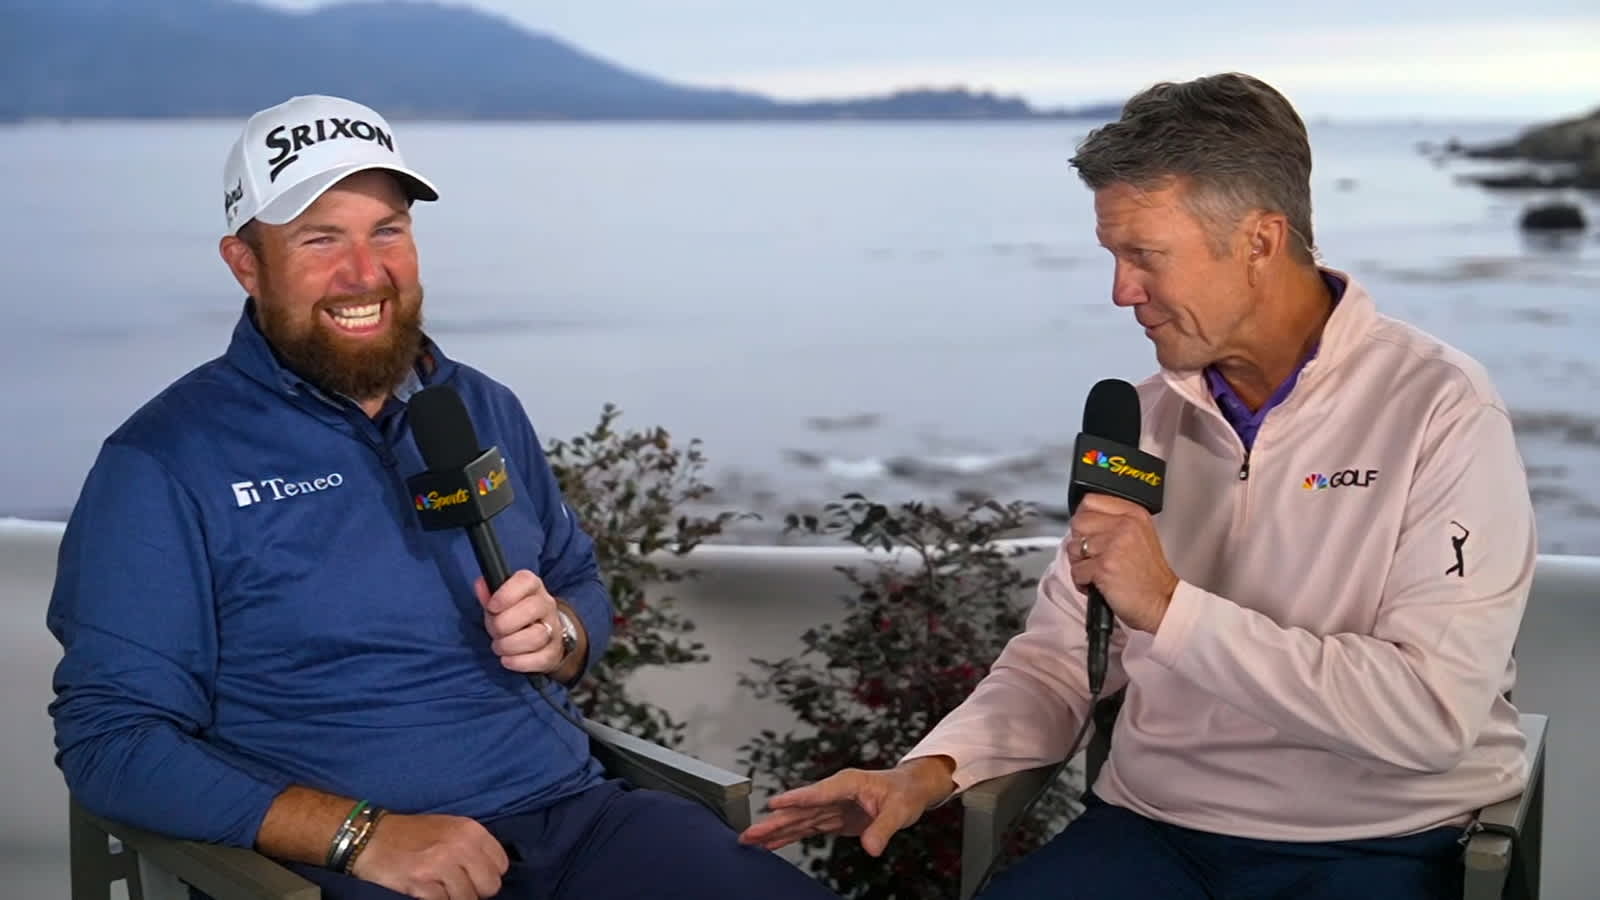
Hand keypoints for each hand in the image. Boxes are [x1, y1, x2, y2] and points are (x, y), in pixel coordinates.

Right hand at [348, 812, 507, 899]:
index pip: (501, 865)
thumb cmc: (411, 834)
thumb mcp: (449, 828)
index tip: (473, 877)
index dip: (488, 875)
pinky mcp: (422, 883)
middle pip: (491, 886)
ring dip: (455, 898)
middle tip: (456, 887)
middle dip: (476, 891)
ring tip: (439, 888)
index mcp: (471, 830)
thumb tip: (492, 872)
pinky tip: (427, 893)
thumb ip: (473, 846)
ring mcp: (441, 865)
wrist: (370, 837)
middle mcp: (460, 845)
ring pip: (469, 899)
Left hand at [475, 570, 563, 674]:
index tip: (492, 607)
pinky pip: (539, 659)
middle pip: (531, 609)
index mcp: (532, 587)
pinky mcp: (553, 652)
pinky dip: (518, 662)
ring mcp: (553, 629)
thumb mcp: (501, 601)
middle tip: (494, 631)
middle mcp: (546, 605)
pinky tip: (507, 659)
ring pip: (536, 636)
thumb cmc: (515, 614)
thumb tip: (480, 585)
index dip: (506, 594)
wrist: (542, 634)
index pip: (526, 581)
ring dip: (509, 645)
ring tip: (499, 646)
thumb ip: (489, 594)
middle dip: (503, 624)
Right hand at [737, 757, 954, 856]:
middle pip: (799, 809)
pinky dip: (788, 837)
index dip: (796, 799)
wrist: (909, 790)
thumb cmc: (904, 793)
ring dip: (775, 830)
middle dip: (774, 821)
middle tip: (749, 832)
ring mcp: (830, 806)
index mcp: (846, 783)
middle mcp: (833, 793)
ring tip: (751, 840)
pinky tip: (771, 844)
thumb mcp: (900, 810)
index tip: (773, 804)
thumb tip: (870, 848)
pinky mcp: (832, 819)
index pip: (817, 793)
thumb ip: (883, 828)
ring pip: (798, 820)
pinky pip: (806, 829)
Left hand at [1066, 493, 1179, 632]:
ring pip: (1074, 548)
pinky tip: (1099, 584)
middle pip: (1078, 522)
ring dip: (1081, 564)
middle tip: (1094, 556)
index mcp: (1133, 514)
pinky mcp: (1104, 567)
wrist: (1162, 603)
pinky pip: (1076, 571)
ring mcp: (1114, 545)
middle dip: (1080, 542)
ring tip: (1098, 571)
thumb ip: (1114, 523)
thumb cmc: (1149, 576)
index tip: (1089, 533)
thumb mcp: (1140, 536)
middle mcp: (1125, 525)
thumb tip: (1082, 520)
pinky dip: (1083, 582)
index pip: (1090, 501)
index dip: (1084, 520)